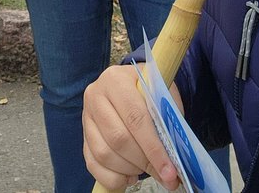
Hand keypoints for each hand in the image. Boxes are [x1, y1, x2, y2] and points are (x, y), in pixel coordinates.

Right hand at [83, 64, 183, 190]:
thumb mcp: (163, 94)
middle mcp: (95, 95)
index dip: (154, 148)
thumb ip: (168, 119)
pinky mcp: (83, 137)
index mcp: (116, 80)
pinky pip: (93, 165)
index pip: (135, 118)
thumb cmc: (150, 93)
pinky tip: (129, 175)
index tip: (170, 170)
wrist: (132, 88)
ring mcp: (86, 117)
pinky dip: (114, 178)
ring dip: (129, 169)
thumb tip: (175, 156)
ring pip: (104, 154)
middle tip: (163, 174)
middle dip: (143, 162)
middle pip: (118, 138)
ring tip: (144, 168)